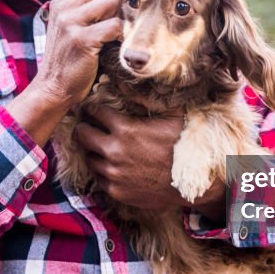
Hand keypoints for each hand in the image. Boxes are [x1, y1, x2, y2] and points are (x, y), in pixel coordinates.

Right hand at [7, 0, 120, 145]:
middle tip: (113, 21)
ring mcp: (71, 22)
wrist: (53, 87)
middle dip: (117, 0)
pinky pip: (114, 26)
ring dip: (119, 17)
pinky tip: (114, 45)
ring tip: (112, 34)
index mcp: (62, 0)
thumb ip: (86, 5)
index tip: (111, 10)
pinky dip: (120, 36)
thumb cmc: (69, 56)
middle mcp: (64, 6)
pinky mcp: (81, 40)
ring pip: (113, 0)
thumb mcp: (70, 25)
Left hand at [74, 105, 226, 219]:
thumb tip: (139, 82)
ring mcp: (113, 173)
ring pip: (89, 158)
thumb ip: (152, 100)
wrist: (192, 184)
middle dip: (83, 128)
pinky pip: (100, 179)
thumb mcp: (172, 116)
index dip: (93, 108)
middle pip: (82, 135)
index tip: (92, 109)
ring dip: (94, 152)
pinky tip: (113, 167)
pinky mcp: (116, 191)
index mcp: (126, 129)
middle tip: (87, 127)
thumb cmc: (184, 147)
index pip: (95, 112)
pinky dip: (104, 172)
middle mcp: (114, 151)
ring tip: (101, 149)